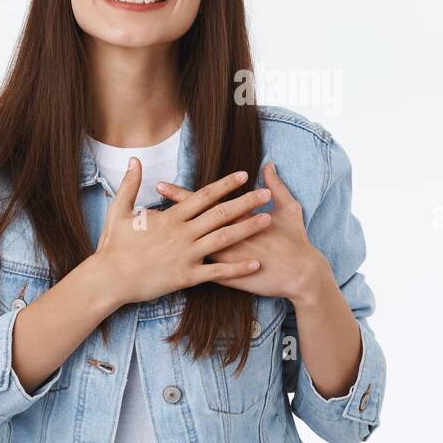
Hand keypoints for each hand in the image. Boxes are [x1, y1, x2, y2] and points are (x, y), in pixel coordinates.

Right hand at [91, 159, 272, 307]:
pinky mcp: (186, 277)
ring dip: (247, 229)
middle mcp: (182, 234)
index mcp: (169, 218)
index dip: (225, 185)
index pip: (203, 196)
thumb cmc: (113, 246)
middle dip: (246, 202)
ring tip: (267, 220)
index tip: (243, 175)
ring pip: (224, 239)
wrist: (109, 279)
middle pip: (220, 214)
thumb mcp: (117, 211)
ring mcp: (186, 256)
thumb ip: (130, 185)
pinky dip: (237, 268)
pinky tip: (255, 264)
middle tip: (265, 194)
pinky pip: (217, 272)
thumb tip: (134, 160)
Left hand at [154, 160, 326, 299]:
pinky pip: (201, 272)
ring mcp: (224, 257)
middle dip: (166, 217)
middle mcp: (225, 236)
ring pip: (189, 249)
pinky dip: (183, 268)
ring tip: (146, 239)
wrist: (302, 274)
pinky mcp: (227, 277)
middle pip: (189, 224)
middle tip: (140, 212)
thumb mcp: (290, 209)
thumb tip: (269, 166)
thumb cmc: (296, 241)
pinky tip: (164, 269)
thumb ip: (277, 186)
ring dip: (169, 244)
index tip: (159, 186)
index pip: (202, 202)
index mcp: (236, 218)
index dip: (180, 194)